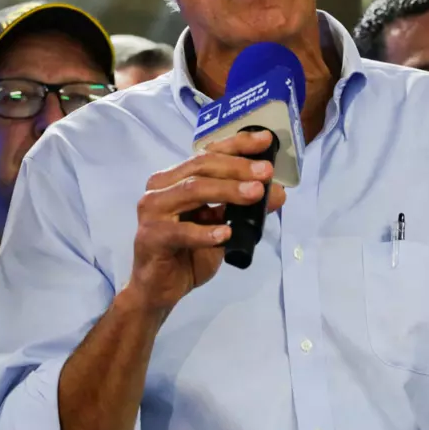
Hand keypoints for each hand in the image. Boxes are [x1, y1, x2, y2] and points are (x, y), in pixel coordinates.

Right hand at [125, 130, 286, 314]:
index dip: (237, 145)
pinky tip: (226, 233)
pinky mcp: (150, 237)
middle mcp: (160, 187)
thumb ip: (244, 208)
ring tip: (255, 194)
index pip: (208, 154)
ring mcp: (152, 211)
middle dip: (237, 167)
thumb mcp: (223, 227)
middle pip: (200, 167)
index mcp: (175, 178)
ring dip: (227, 190)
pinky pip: (180, 232)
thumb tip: (278, 192)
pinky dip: (205, 232)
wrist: (159, 290)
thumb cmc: (188, 254)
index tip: (266, 140)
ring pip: (192, 191)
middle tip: (266, 172)